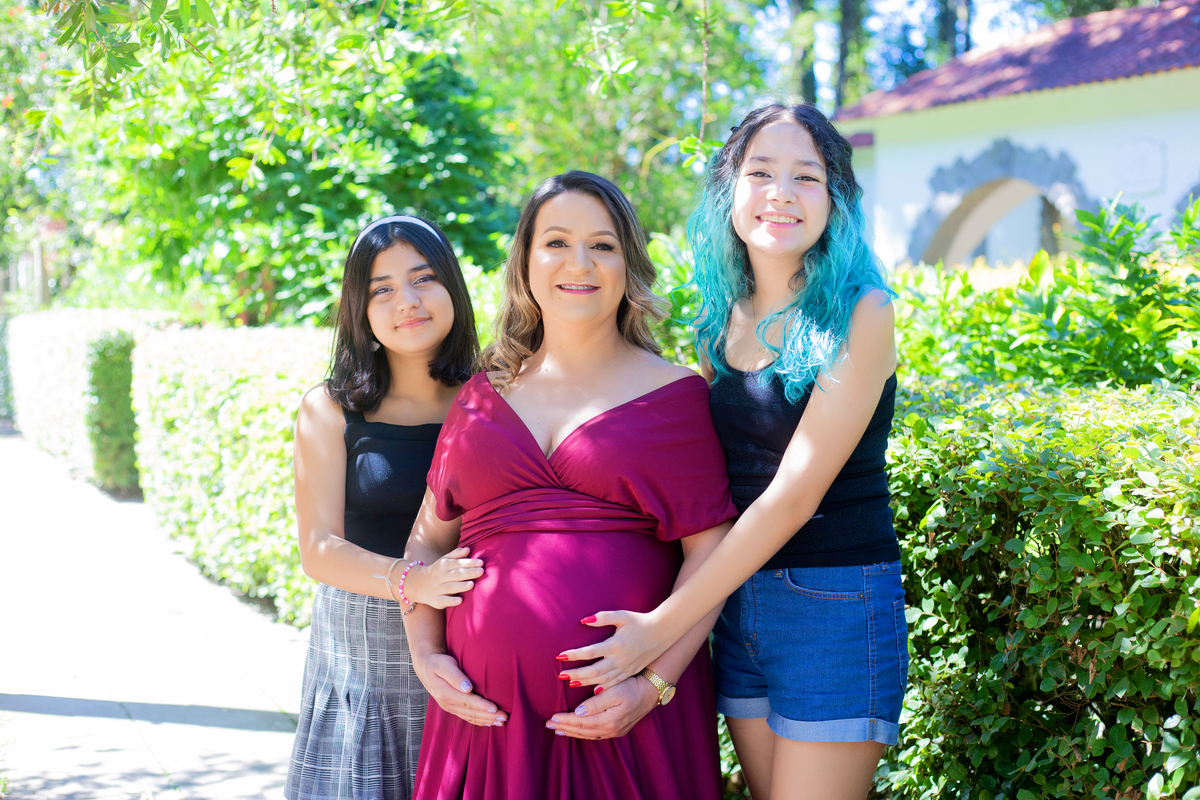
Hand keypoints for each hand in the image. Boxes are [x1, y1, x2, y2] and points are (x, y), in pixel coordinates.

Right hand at [402, 547, 483, 608]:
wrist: (417, 584)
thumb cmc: (437, 571)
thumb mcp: (444, 560)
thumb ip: (456, 555)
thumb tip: (468, 549)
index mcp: (443, 565)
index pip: (457, 563)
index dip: (469, 563)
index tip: (481, 562)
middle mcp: (441, 577)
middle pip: (456, 574)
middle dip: (468, 573)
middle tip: (481, 571)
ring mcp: (438, 589)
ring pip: (450, 587)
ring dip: (461, 586)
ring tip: (471, 584)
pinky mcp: (437, 601)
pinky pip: (444, 601)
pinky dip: (451, 601)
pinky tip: (460, 601)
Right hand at [413, 651, 506, 727]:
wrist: (426, 666)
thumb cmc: (438, 662)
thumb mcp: (444, 665)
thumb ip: (455, 676)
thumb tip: (467, 687)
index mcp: (445, 692)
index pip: (467, 701)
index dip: (482, 706)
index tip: (496, 708)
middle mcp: (447, 703)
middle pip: (471, 712)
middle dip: (489, 716)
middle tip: (504, 718)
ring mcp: (449, 707)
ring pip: (470, 717)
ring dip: (486, 720)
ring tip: (501, 722)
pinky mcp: (452, 707)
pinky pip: (467, 717)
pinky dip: (479, 721)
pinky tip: (489, 722)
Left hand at [545, 675, 658, 739]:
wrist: (651, 691)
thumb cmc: (632, 687)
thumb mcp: (614, 690)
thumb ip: (596, 703)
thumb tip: (578, 712)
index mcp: (609, 720)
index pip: (581, 722)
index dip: (565, 720)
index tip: (552, 717)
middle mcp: (611, 730)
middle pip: (582, 731)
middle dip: (564, 728)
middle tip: (548, 725)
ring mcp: (615, 731)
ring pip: (588, 735)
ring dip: (572, 732)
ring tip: (558, 730)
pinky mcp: (617, 730)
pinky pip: (595, 735)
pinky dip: (583, 733)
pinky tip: (576, 731)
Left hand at [554, 610, 672, 689]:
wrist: (662, 633)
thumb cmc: (640, 622)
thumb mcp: (622, 616)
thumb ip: (603, 617)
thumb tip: (584, 621)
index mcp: (616, 645)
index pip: (591, 652)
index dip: (574, 655)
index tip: (560, 656)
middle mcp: (620, 659)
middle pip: (594, 671)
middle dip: (576, 674)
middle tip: (560, 675)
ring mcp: (625, 668)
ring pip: (602, 680)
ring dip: (585, 682)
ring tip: (570, 682)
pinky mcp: (629, 672)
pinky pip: (614, 684)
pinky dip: (602, 688)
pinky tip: (592, 691)